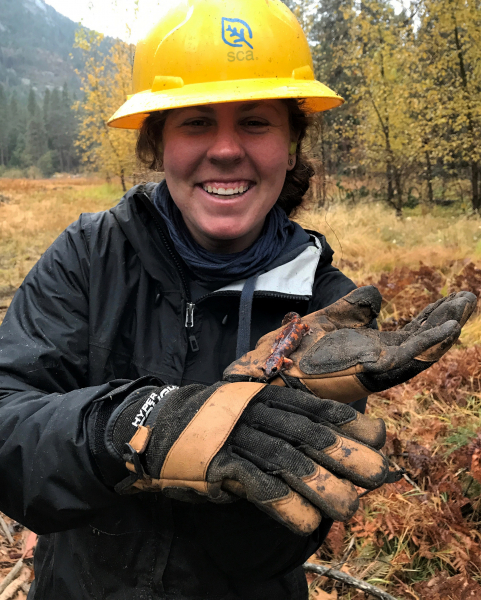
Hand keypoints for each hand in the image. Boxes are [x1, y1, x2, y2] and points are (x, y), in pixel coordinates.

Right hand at [105, 382, 391, 534]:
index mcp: (269, 398)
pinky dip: (283, 503)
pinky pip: (255, 483)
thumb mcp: (252, 418)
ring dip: (321, 486)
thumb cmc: (215, 428)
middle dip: (346, 454)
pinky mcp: (216, 462)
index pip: (316, 407)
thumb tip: (333, 456)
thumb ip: (287, 430)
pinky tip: (307, 523)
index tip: (380, 440)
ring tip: (348, 511)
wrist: (156, 427)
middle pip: (308, 433)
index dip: (349, 423)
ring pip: (286, 459)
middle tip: (379, 476)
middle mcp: (256, 412)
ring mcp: (236, 435)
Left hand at [223, 286, 476, 401]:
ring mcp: (373, 369)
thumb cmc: (292, 349)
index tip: (454, 298)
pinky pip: (403, 360)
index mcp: (371, 350)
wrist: (265, 370)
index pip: (411, 333)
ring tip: (466, 308)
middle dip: (446, 320)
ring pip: (419, 352)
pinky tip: (447, 330)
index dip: (433, 316)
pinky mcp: (365, 373)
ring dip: (444, 329)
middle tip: (470, 299)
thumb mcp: (329, 319)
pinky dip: (427, 346)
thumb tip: (377, 293)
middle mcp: (377, 362)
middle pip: (421, 341)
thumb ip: (354, 307)